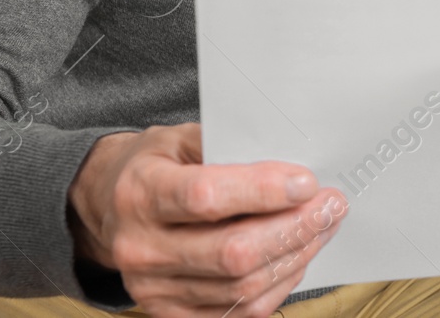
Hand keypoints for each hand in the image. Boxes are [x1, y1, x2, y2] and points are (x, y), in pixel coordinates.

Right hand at [67, 124, 346, 317]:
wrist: (107, 207)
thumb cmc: (159, 165)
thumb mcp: (183, 138)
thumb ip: (231, 147)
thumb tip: (294, 161)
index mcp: (141, 193)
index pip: (206, 198)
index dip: (263, 192)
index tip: (308, 182)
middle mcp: (141, 247)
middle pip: (233, 253)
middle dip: (295, 229)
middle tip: (332, 205)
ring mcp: (152, 288)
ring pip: (242, 286)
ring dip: (296, 256)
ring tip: (323, 227)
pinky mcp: (168, 313)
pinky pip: (238, 312)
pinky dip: (278, 286)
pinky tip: (298, 257)